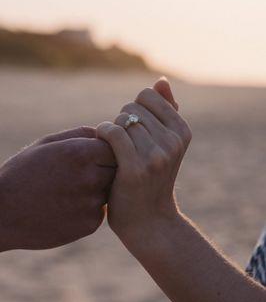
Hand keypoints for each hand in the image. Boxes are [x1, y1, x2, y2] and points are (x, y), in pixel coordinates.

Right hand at [0, 126, 115, 250]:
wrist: (2, 213)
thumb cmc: (23, 172)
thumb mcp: (48, 143)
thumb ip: (81, 134)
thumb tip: (105, 135)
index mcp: (81, 153)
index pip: (116, 146)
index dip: (105, 149)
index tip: (91, 153)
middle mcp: (90, 178)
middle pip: (117, 168)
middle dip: (105, 167)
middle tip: (80, 172)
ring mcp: (91, 204)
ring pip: (109, 190)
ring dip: (98, 188)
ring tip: (70, 188)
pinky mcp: (90, 225)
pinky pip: (100, 210)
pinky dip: (89, 207)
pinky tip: (67, 205)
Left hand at [96, 78, 190, 246]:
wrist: (149, 221)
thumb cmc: (152, 178)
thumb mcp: (166, 143)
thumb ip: (166, 110)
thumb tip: (160, 80)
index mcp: (182, 131)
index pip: (148, 94)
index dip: (135, 108)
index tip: (134, 128)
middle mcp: (173, 141)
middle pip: (132, 106)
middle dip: (123, 120)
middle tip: (125, 143)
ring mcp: (156, 155)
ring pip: (122, 119)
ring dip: (112, 131)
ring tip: (116, 150)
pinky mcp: (136, 168)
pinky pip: (112, 132)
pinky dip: (103, 135)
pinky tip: (103, 146)